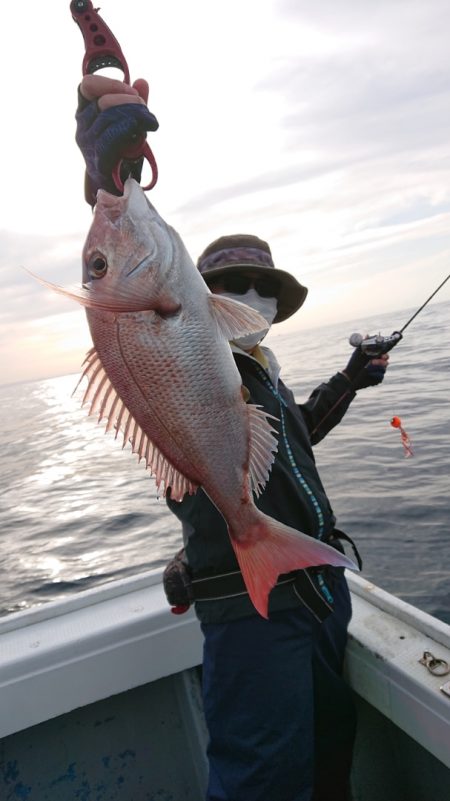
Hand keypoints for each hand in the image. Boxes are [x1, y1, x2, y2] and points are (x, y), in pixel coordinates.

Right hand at [75, 75, 158, 203]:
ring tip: (148, 118)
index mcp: (84, 113)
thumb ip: (133, 102)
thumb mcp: (128, 121)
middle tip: (143, 106)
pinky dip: (128, 127)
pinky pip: (112, 136)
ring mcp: (88, 144)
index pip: (87, 86)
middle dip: (127, 98)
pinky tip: (139, 128)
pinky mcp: (98, 159)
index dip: (109, 83)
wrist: (114, 186)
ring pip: (108, 116)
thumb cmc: (120, 150)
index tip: (129, 90)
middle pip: (103, 100)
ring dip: (133, 113)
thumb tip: (142, 82)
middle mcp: (82, 127)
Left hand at [342, 348, 389, 389]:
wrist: (350, 376)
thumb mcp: (358, 352)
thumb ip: (363, 344)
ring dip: (376, 368)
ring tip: (368, 367)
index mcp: (376, 357)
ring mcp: (379, 372)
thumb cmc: (354, 363)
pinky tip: (369, 374)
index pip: (384, 355)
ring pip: (383, 370)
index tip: (382, 355)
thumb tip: (367, 335)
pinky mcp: (377, 379)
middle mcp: (379, 364)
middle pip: (386, 362)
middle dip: (381, 361)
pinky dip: (374, 375)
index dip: (385, 355)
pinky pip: (380, 377)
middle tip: (372, 361)